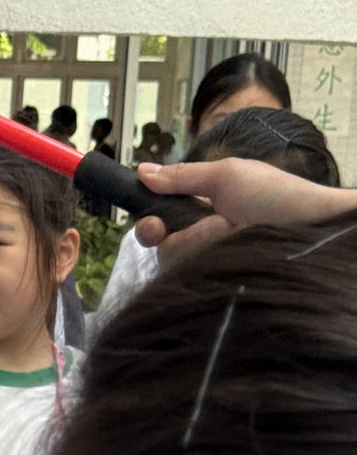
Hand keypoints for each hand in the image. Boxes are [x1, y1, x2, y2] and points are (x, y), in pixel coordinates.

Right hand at [134, 159, 356, 262]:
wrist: (312, 228)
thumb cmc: (276, 197)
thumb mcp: (227, 176)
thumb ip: (183, 176)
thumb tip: (141, 170)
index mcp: (201, 211)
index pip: (159, 223)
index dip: (149, 224)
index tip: (151, 223)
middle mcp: (201, 241)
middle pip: (161, 246)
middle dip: (171, 234)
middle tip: (184, 228)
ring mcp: (208, 264)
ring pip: (176, 260)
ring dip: (201, 240)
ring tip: (234, 230)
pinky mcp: (215, 284)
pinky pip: (191, 277)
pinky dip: (208, 256)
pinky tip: (231, 250)